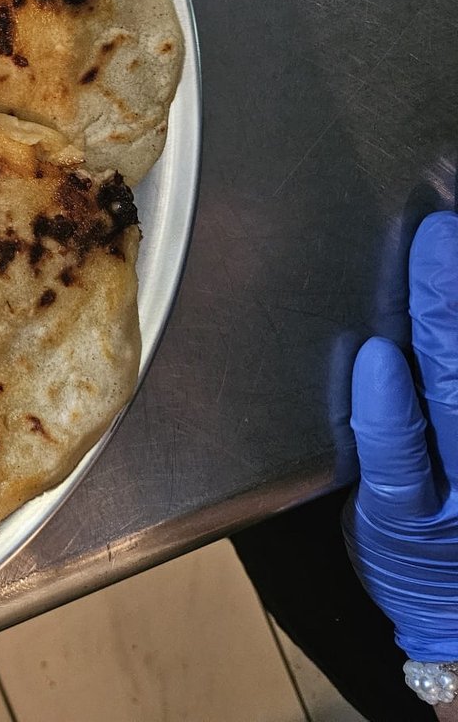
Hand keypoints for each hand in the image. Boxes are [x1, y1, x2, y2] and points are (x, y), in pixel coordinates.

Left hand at [346, 211, 457, 673]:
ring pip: (456, 391)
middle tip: (453, 214)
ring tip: (433, 246)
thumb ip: (447, 357)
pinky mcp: (408, 519)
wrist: (454, 616)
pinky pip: (400, 458)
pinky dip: (390, 407)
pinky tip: (380, 359)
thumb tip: (441, 263)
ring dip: (444, 315)